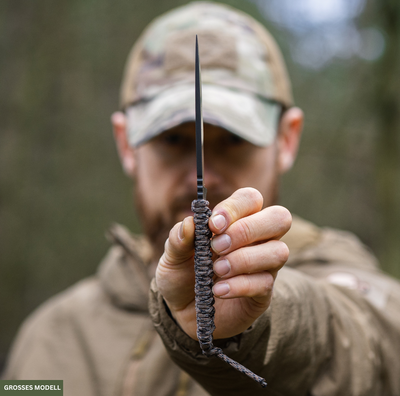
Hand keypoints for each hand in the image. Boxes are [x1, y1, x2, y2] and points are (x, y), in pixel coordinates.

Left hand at [155, 187, 290, 339]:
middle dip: (247, 230)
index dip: (235, 207)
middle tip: (218, 246)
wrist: (185, 312)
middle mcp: (257, 238)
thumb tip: (189, 223)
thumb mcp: (172, 257)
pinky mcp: (264, 291)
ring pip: (278, 251)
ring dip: (244, 259)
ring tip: (217, 270)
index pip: (250, 198)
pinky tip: (218, 290)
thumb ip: (178, 239)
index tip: (213, 226)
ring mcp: (264, 265)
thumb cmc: (183, 275)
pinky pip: (265, 283)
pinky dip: (239, 285)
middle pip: (279, 218)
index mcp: (235, 220)